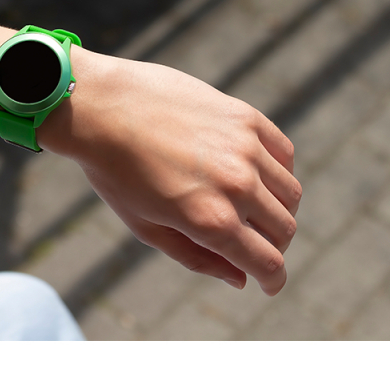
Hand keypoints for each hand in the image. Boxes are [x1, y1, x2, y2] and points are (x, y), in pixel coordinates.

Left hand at [42, 50, 301, 294]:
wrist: (100, 105)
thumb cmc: (114, 170)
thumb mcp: (145, 226)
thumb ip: (196, 258)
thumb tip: (239, 279)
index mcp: (210, 220)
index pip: (268, 262)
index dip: (273, 279)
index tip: (269, 283)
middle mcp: (236, 185)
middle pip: (283, 229)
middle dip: (272, 245)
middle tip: (250, 242)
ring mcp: (244, 147)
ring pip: (289, 192)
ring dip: (277, 208)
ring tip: (249, 207)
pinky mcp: (244, 116)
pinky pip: (283, 152)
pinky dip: (277, 169)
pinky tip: (253, 172)